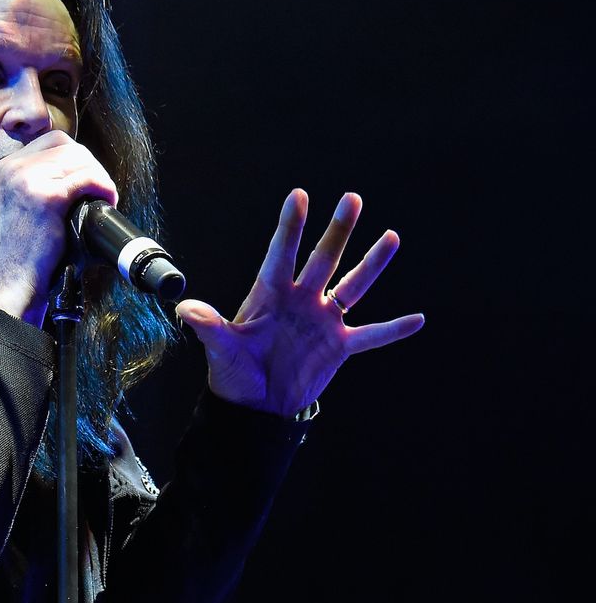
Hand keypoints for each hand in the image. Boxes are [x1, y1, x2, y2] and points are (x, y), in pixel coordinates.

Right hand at [0, 130, 117, 325]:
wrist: (11, 282)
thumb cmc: (22, 253)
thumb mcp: (20, 207)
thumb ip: (38, 183)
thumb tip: (79, 170)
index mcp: (6, 168)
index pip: (52, 140)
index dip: (76, 156)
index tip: (85, 177)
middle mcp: (13, 168)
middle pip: (68, 146)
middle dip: (91, 165)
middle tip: (99, 191)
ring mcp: (27, 180)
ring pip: (80, 159)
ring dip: (100, 176)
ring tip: (104, 197)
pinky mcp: (46, 196)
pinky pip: (87, 178)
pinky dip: (104, 187)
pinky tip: (107, 201)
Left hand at [177, 190, 423, 416]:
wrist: (254, 407)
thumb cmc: (233, 374)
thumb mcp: (220, 349)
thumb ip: (208, 326)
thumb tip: (184, 308)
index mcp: (269, 294)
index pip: (281, 253)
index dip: (290, 226)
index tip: (299, 195)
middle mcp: (300, 299)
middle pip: (322, 258)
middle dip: (338, 230)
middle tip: (353, 199)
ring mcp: (322, 320)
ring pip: (352, 285)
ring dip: (371, 264)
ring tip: (391, 237)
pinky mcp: (338, 345)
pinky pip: (372, 335)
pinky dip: (394, 329)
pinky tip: (418, 319)